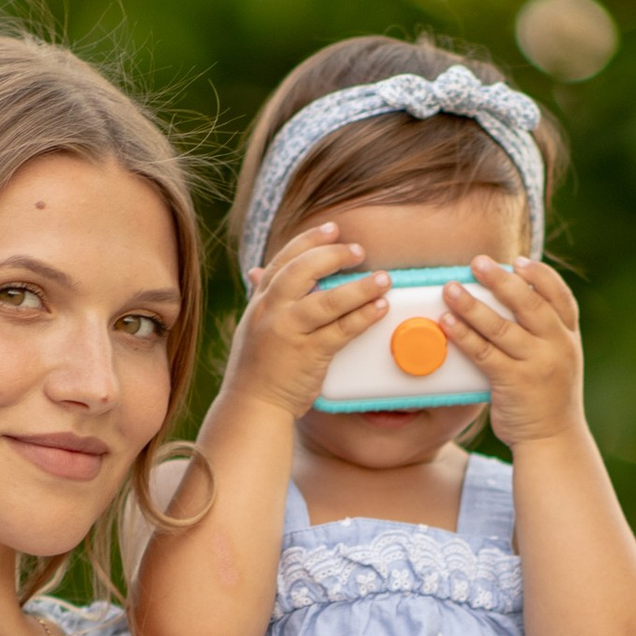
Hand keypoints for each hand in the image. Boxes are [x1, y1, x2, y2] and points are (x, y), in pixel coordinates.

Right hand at [218, 223, 388, 424]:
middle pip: (303, 270)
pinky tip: (380, 308)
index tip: (333, 229)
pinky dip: (363, 317)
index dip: (309, 240)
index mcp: (259, 302)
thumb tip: (256, 271)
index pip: (283, 260)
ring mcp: (288, 333)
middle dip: (334, 255)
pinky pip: (341, 331)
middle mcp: (271, 312)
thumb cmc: (256, 369)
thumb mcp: (252, 326)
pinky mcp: (308, 355)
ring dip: (359, 287)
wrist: (252, 406)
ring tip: (383, 279)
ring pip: (327, 300)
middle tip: (359, 251)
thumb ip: (261, 298)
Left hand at [442, 254, 586, 448]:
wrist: (553, 440)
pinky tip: (446, 322)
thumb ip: (545, 333)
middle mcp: (558, 347)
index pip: (559, 296)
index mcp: (569, 337)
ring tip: (450, 288)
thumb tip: (513, 300)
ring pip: (500, 326)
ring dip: (472, 304)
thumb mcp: (560, 360)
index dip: (539, 275)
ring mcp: (537, 365)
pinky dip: (463, 335)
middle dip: (500, 279)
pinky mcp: (513, 383)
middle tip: (476, 262)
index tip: (517, 260)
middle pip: (528, 303)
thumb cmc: (549, 398)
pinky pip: (484, 353)